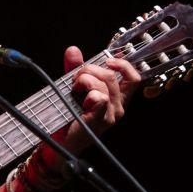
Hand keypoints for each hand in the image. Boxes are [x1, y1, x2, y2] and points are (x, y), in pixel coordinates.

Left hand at [47, 45, 140, 159]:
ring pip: (104, 84)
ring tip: (74, 89)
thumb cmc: (70, 115)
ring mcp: (111, 114)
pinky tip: (80, 100)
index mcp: (117, 98)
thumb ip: (75, 68)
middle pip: (112, 76)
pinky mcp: (101, 121)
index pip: (133, 77)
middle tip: (76, 78)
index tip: (107, 60)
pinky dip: (87, 93)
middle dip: (90, 70)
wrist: (60, 141)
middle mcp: (119, 106)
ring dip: (84, 80)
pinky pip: (100, 98)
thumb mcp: (74, 86)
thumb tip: (73, 50)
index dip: (123, 64)